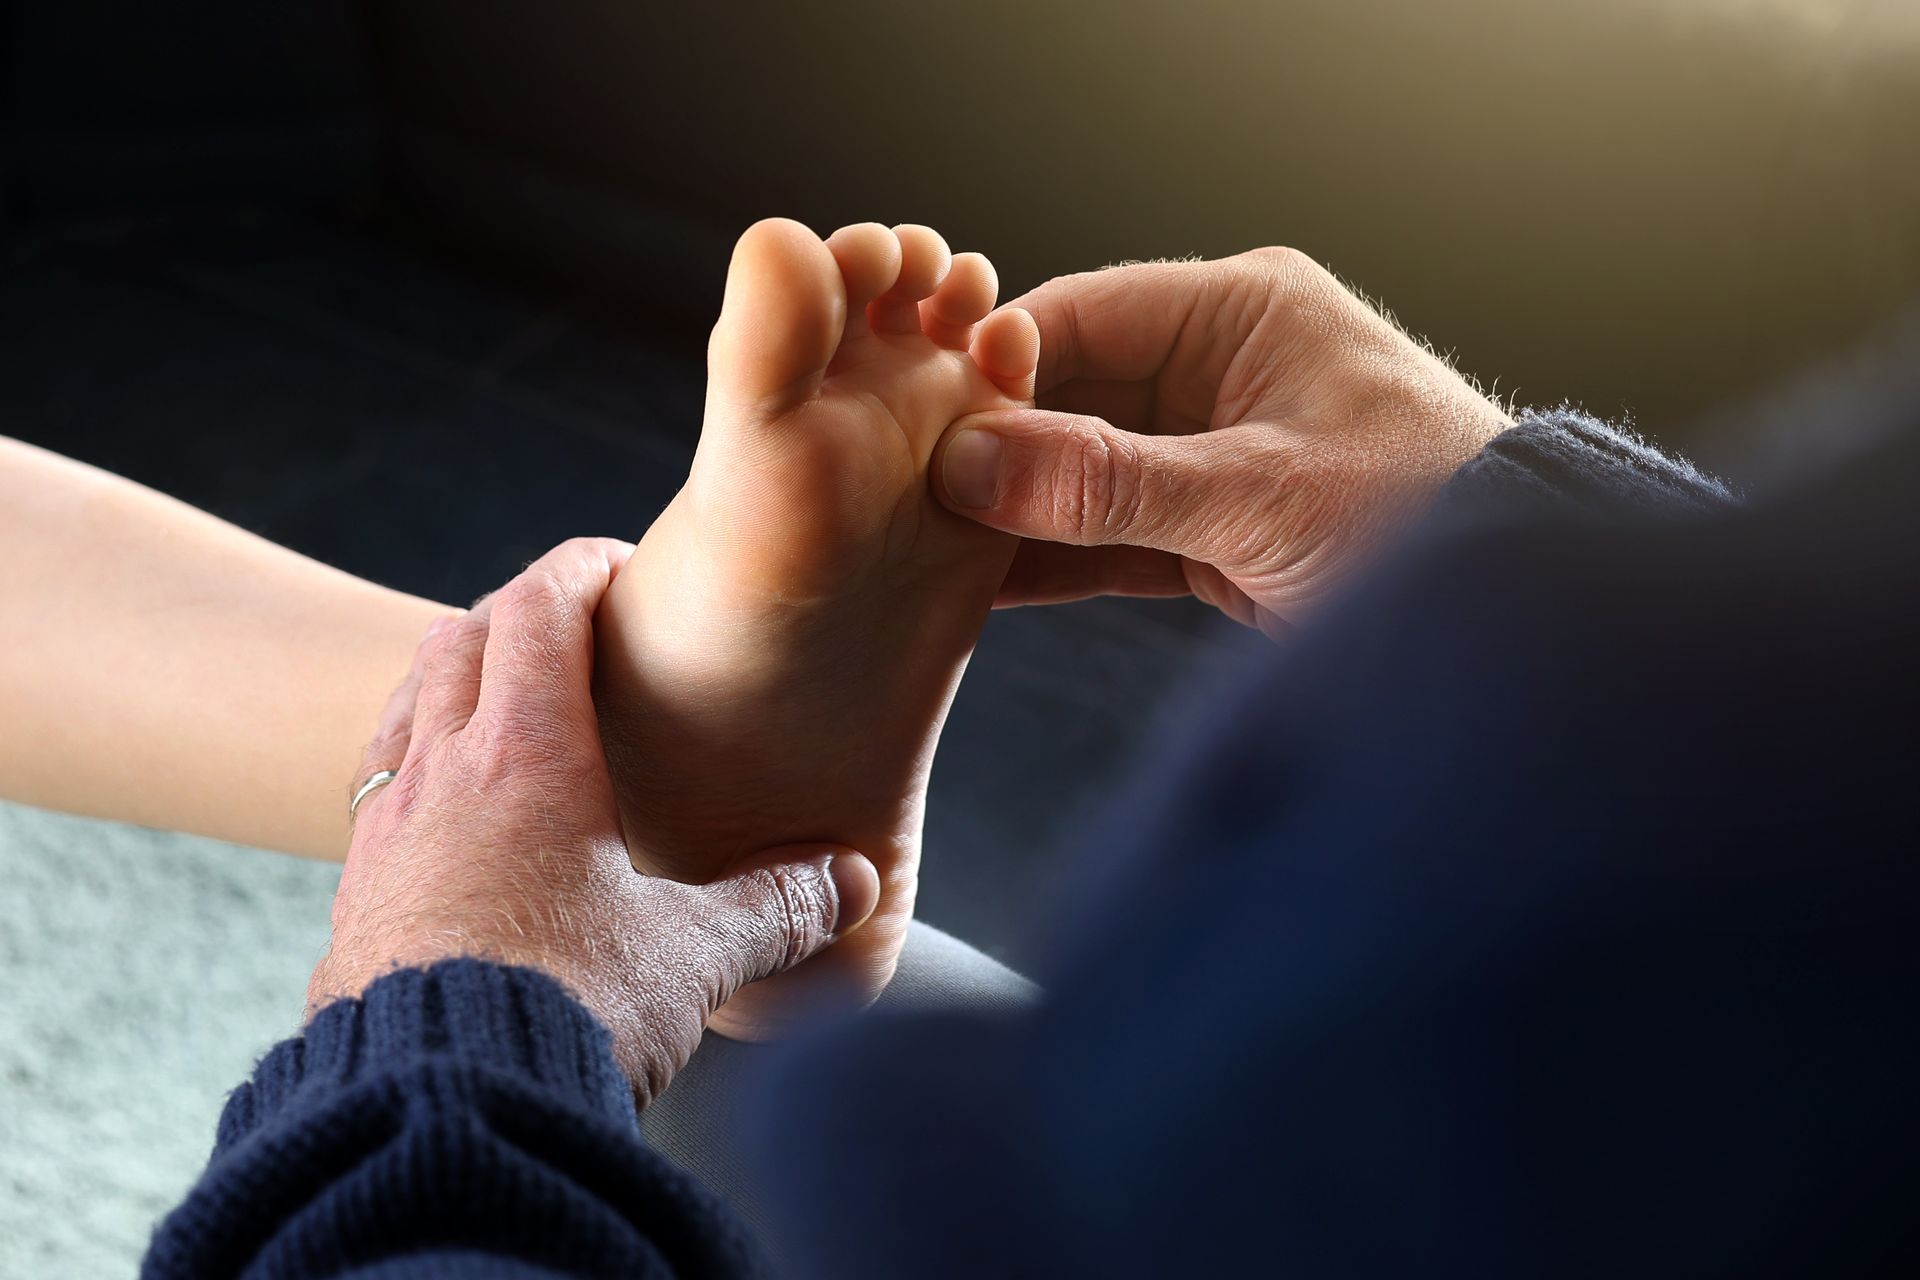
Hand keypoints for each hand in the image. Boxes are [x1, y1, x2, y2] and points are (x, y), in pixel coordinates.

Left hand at [309, 537, 879, 1101]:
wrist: (436, 1112)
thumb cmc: (567, 1012)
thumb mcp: (692, 954)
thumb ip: (777, 907)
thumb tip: (850, 882)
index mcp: (528, 755)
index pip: (540, 607)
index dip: (581, 568)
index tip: (621, 567)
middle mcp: (444, 773)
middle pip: (462, 638)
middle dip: (518, 613)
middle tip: (572, 629)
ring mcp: (387, 832)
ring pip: (407, 704)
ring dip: (456, 679)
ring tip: (504, 703)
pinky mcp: (356, 896)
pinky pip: (381, 787)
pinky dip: (419, 761)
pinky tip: (453, 813)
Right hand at [933, 248, 1511, 634]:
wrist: (1516, 623)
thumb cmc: (1423, 519)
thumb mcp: (1257, 493)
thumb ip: (1109, 480)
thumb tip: (973, 466)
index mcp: (1245, 311)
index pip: (1087, 313)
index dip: (1001, 364)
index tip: (930, 417)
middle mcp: (1223, 368)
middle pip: (1072, 393)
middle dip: (998, 445)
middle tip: (914, 491)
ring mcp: (1213, 450)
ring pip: (1084, 468)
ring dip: (1018, 508)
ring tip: (931, 542)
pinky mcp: (1213, 528)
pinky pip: (1111, 532)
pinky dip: (1058, 557)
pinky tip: (987, 584)